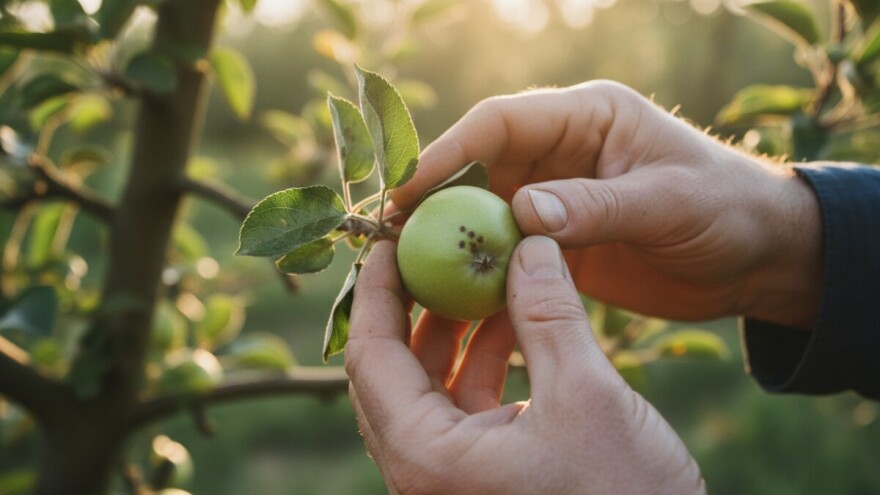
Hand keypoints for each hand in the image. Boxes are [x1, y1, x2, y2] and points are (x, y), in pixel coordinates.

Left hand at [345, 239, 704, 493]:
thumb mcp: (587, 396)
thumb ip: (550, 314)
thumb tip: (529, 243)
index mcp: (425, 458)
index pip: (370, 356)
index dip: (375, 290)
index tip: (389, 239)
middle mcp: (424, 472)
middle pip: (392, 369)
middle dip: (415, 303)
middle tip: (434, 247)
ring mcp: (453, 477)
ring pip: (431, 385)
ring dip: (455, 327)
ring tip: (486, 272)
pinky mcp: (484, 476)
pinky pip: (465, 404)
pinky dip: (484, 358)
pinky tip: (515, 317)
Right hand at [392, 81, 822, 328]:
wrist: (759, 256)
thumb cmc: (727, 210)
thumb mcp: (668, 203)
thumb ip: (597, 205)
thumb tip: (522, 212)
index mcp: (587, 117)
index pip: (500, 123)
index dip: (448, 151)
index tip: (406, 189)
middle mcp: (562, 151)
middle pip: (479, 166)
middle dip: (435, 199)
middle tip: (391, 238)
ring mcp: (558, 196)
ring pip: (485, 211)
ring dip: (452, 239)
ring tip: (410, 271)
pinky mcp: (560, 240)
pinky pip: (508, 249)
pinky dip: (482, 269)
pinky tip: (455, 296)